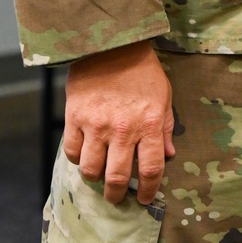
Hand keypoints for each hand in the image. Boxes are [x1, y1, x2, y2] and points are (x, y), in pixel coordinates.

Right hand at [63, 40, 174, 205]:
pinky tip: (84, 154)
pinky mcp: (75, 117)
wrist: (111, 44)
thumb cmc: (142, 71)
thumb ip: (166, 128)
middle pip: (117, 177)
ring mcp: (97, 124)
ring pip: (91, 169)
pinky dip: (77, 159)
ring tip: (99, 176)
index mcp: (149, 124)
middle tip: (116, 197)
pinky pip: (71, 151)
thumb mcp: (163, 96)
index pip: (150, 169)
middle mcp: (123, 129)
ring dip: (95, 179)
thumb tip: (169, 156)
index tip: (144, 199)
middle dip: (116, 194)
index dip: (148, 190)